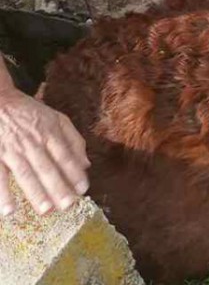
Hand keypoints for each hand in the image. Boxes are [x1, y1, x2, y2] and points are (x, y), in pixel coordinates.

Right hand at [0, 86, 89, 215]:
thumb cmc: (30, 112)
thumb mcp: (57, 118)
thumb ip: (74, 140)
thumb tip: (86, 165)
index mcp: (50, 133)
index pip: (65, 156)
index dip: (74, 173)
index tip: (83, 189)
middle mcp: (32, 142)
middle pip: (47, 168)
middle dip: (58, 187)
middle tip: (67, 205)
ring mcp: (12, 150)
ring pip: (25, 173)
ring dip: (35, 193)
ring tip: (45, 210)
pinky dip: (2, 194)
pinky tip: (8, 210)